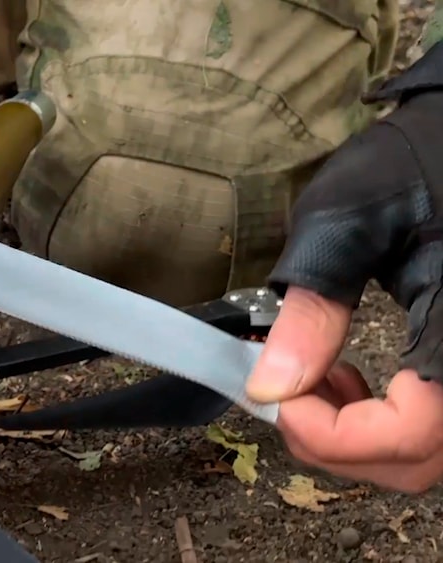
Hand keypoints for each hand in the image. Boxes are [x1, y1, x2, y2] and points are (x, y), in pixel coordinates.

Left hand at [245, 43, 442, 491]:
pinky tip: (347, 380)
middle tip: (284, 393)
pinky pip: (431, 425)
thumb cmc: (411, 163)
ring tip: (313, 381)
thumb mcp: (344, 224)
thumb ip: (312, 309)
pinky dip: (381, 424)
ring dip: (357, 438)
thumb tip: (268, 386)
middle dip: (336, 443)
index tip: (277, 399)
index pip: (411, 435)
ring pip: (424, 454)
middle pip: (417, 460)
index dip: (335, 437)